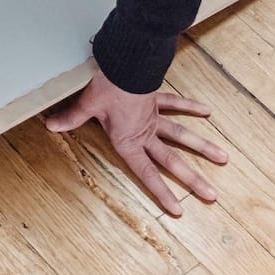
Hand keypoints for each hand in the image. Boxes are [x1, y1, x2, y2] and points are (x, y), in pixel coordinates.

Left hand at [43, 65, 227, 216]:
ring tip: (224, 158)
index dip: (162, 193)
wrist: (124, 62)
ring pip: (182, 135)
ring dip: (203, 147)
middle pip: (172, 161)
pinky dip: (190, 106)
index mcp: (129, 140)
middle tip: (212, 195)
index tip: (178, 211)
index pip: (147, 173)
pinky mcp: (156, 99)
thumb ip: (71, 118)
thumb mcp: (87, 105)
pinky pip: (175, 104)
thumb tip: (51, 125)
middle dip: (192, 180)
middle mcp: (145, 132)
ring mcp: (154, 116)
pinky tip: (207, 111)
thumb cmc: (107, 85)